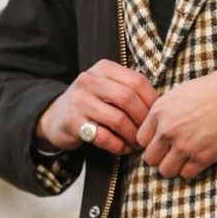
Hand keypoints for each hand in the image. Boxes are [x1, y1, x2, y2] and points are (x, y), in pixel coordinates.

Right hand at [35, 60, 159, 156]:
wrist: (54, 117)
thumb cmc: (90, 103)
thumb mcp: (106, 87)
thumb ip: (129, 89)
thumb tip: (162, 105)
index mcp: (103, 68)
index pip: (137, 81)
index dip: (152, 101)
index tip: (158, 116)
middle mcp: (89, 80)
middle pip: (128, 99)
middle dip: (143, 120)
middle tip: (149, 133)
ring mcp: (79, 101)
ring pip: (118, 119)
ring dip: (132, 136)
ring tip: (137, 143)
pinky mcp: (72, 123)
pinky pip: (104, 137)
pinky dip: (119, 146)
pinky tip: (123, 149)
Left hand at [137, 68, 216, 179]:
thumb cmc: (209, 91)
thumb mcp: (177, 94)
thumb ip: (162, 113)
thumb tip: (154, 130)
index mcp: (159, 112)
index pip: (140, 140)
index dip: (150, 143)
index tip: (160, 143)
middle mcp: (167, 130)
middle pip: (150, 159)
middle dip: (160, 157)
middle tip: (171, 153)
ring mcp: (184, 145)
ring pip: (165, 171)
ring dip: (173, 167)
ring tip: (183, 159)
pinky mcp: (202, 157)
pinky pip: (186, 175)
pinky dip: (190, 170)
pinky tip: (197, 160)